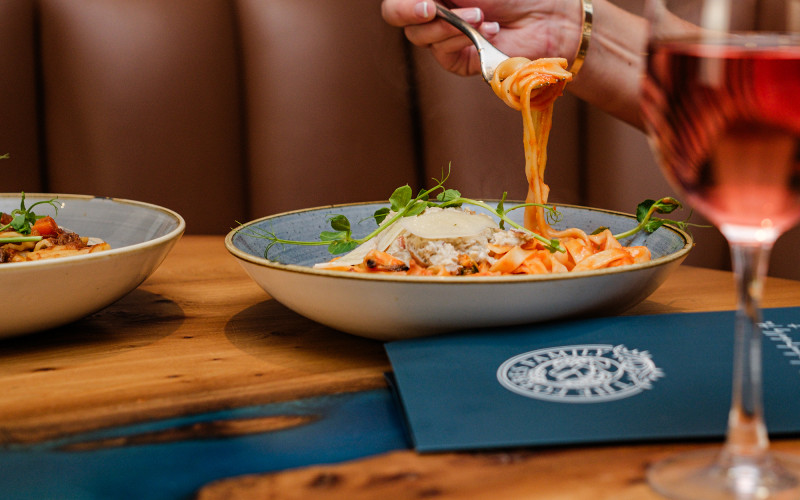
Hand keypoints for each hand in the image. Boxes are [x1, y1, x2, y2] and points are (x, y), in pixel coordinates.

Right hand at [380, 0, 583, 76]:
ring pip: (421, 38)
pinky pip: (443, 55)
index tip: (425, 3)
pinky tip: (489, 32)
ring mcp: (444, 37)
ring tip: (483, 16)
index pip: (396, 1)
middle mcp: (434, 12)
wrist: (547, 13)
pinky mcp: (459, 61)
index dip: (401, 4)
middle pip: (398, 17)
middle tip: (433, 8)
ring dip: (451, 25)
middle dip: (415, 12)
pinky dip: (463, 42)